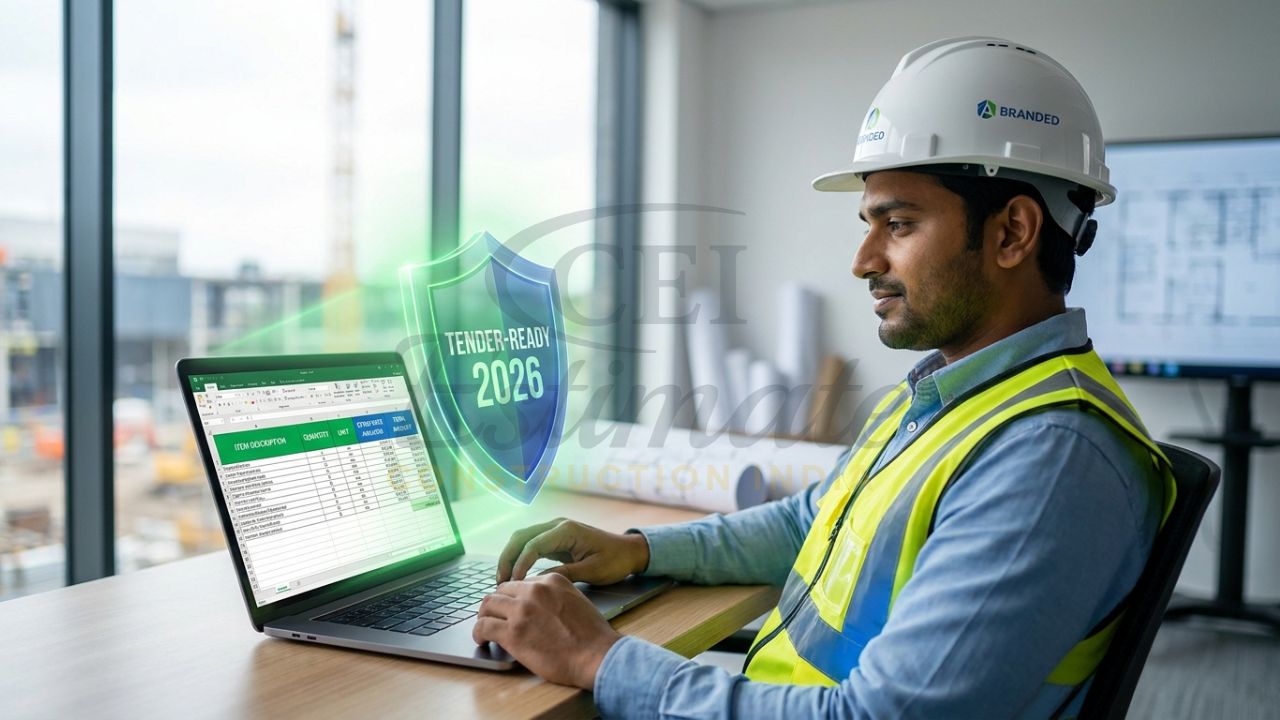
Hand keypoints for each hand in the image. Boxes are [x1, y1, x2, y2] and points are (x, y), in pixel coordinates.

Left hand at [473, 573, 620, 688]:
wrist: (597, 655)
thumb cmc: (592, 636)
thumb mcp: (576, 600)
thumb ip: (556, 597)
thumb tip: (539, 606)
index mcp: (551, 580)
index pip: (521, 583)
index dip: (514, 598)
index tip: (512, 609)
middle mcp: (534, 590)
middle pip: (501, 590)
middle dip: (497, 604)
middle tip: (495, 617)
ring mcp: (522, 610)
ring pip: (488, 605)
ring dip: (484, 616)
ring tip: (484, 627)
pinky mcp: (512, 632)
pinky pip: (483, 626)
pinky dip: (478, 633)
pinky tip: (482, 640)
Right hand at [496, 517, 649, 584]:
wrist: (628, 551)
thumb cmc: (614, 561)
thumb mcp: (591, 571)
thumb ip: (563, 575)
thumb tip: (536, 583)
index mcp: (566, 530)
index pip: (533, 544)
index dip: (520, 564)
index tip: (513, 584)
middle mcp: (557, 524)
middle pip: (521, 536)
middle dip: (507, 557)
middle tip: (499, 582)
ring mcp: (555, 529)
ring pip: (522, 539)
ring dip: (510, 557)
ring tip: (502, 580)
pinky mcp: (555, 538)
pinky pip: (531, 545)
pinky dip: (520, 557)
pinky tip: (515, 574)